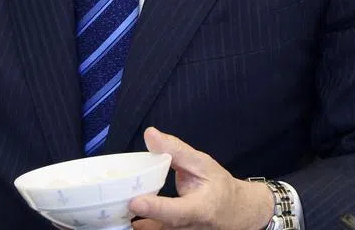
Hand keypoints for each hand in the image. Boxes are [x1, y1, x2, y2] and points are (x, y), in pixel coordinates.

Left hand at [128, 127, 273, 229]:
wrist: (237, 212)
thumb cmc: (220, 186)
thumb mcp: (203, 164)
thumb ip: (176, 151)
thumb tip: (150, 134)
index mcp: (199, 209)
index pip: (176, 212)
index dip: (155, 208)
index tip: (136, 202)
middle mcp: (188, 228)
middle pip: (160, 226)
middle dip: (139, 214)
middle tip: (118, 200)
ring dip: (137, 220)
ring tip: (117, 206)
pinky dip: (141, 221)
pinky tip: (126, 213)